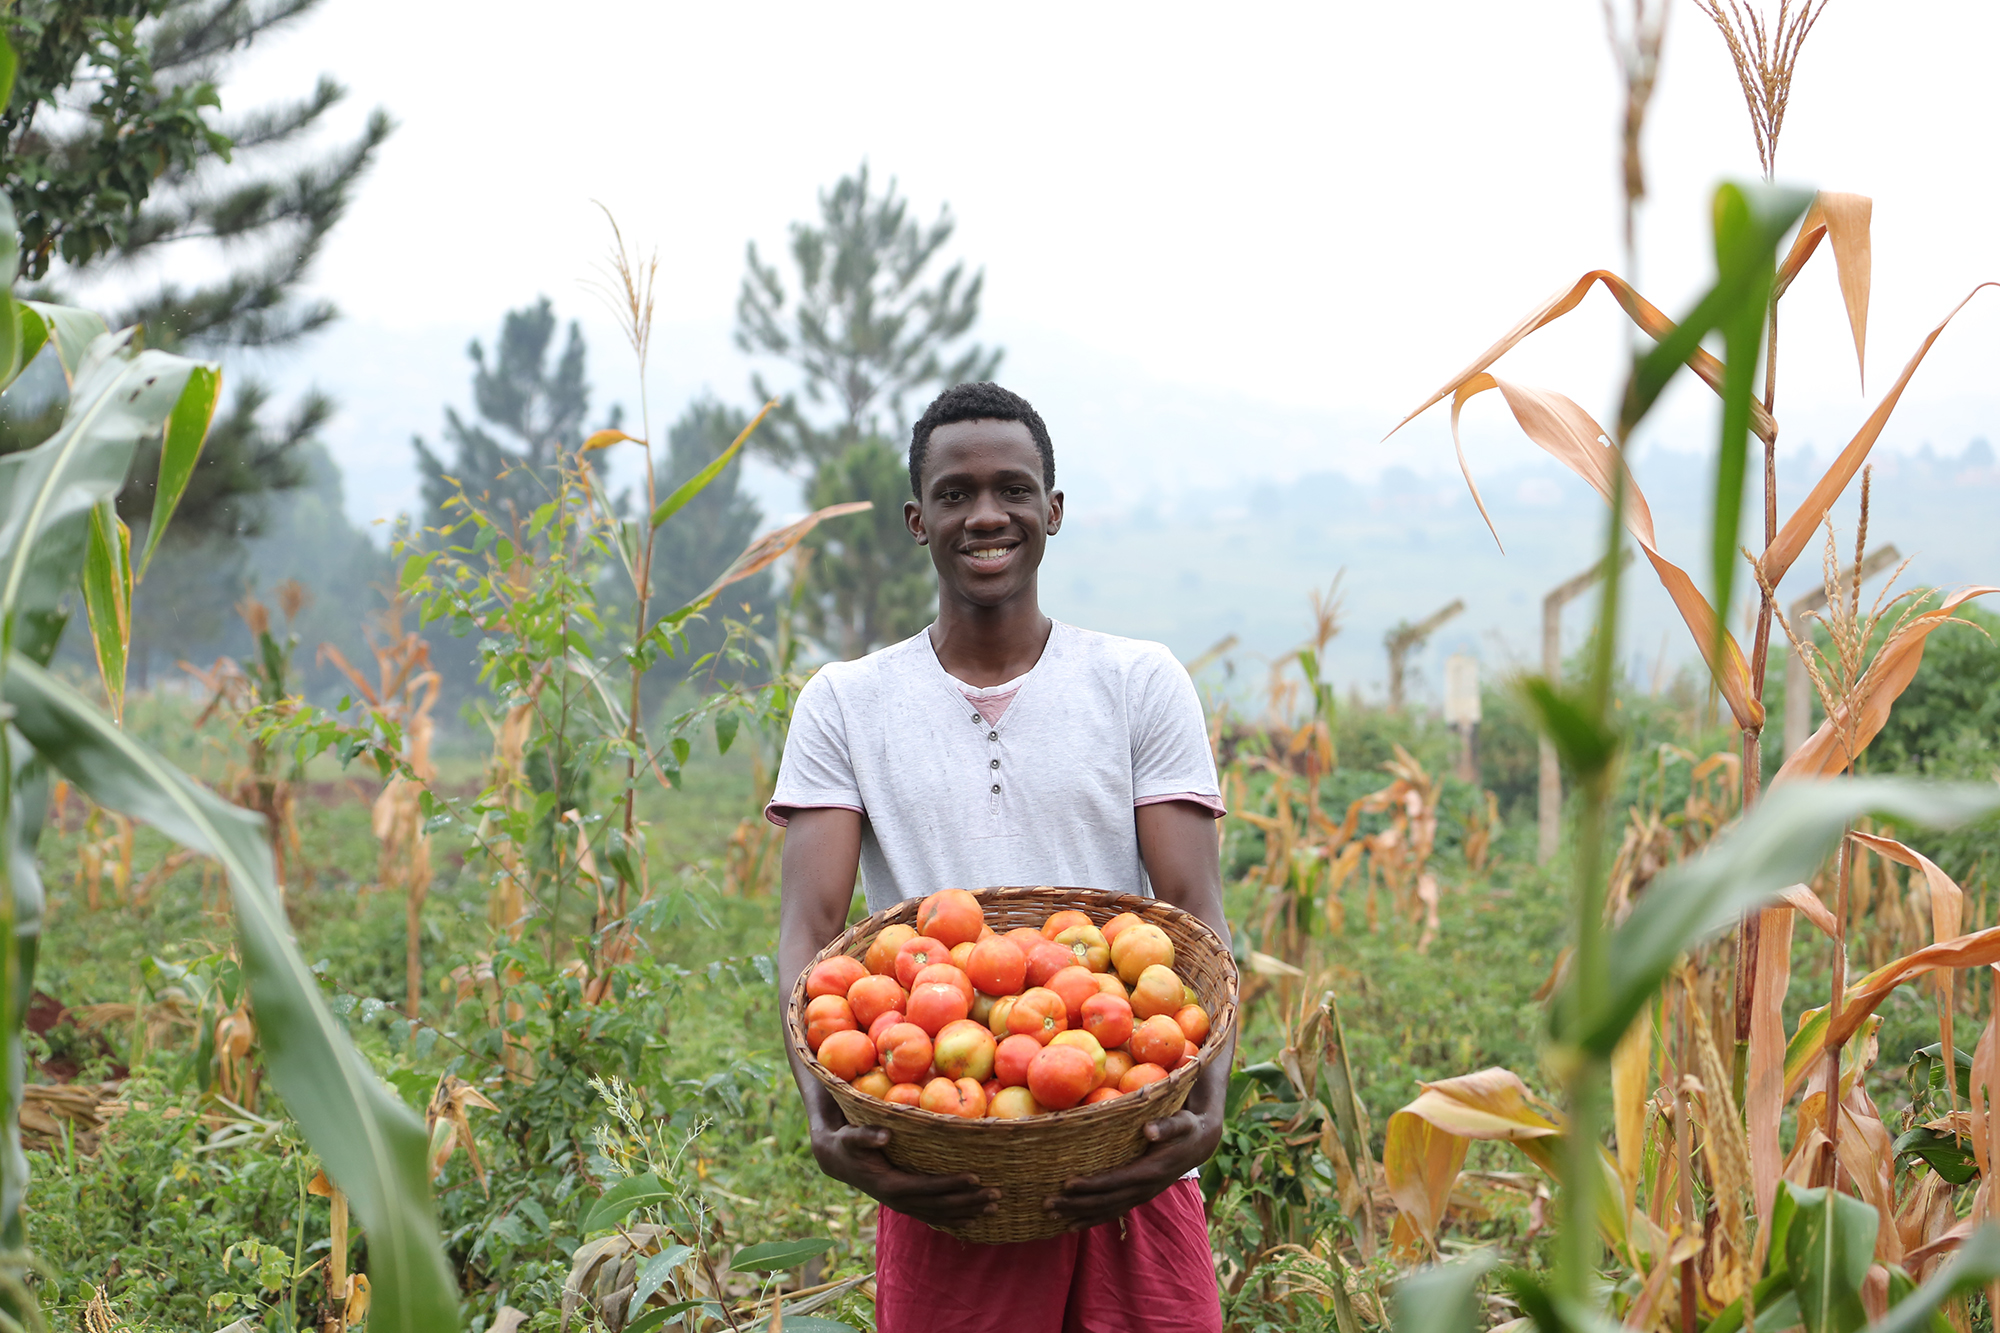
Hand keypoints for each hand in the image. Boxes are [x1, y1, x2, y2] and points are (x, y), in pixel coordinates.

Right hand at [811, 1121, 999, 1226]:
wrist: (837, 1159)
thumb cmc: (847, 1142)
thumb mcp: (851, 1136)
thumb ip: (866, 1136)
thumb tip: (885, 1135)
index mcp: (890, 1185)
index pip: (927, 1187)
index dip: (951, 1184)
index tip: (975, 1178)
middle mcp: (899, 1200)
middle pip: (940, 1205)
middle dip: (969, 1200)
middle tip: (997, 1195)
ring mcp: (903, 1204)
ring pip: (940, 1214)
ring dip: (968, 1211)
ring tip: (994, 1208)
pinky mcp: (906, 1203)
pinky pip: (933, 1215)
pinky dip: (954, 1218)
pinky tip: (973, 1219)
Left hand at [1044, 1109, 1216, 1230]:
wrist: (1200, 1143)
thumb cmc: (1186, 1127)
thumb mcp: (1182, 1122)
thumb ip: (1167, 1126)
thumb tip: (1149, 1130)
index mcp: (1151, 1171)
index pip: (1116, 1181)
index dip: (1092, 1185)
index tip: (1067, 1184)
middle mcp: (1144, 1189)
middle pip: (1106, 1201)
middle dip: (1076, 1204)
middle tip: (1047, 1204)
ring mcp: (1141, 1195)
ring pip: (1106, 1211)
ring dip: (1079, 1215)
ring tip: (1052, 1217)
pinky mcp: (1137, 1196)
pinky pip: (1112, 1212)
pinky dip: (1091, 1219)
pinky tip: (1071, 1225)